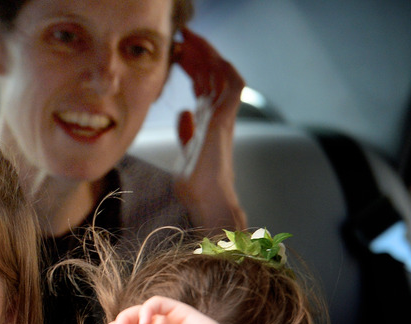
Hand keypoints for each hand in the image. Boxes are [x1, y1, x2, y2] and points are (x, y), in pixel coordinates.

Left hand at [173, 27, 245, 230]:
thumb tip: (183, 114)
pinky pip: (232, 86)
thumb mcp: (185, 152)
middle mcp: (218, 115)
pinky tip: (212, 55)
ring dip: (209, 54)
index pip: (203, 85)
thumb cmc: (196, 185)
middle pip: (212, 74)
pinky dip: (224, 69)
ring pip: (222, 75)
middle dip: (199, 53)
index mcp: (208, 121)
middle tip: (183, 35)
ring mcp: (223, 117)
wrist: (206, 201)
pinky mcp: (225, 120)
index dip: (193, 65)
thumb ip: (186, 132)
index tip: (178, 52)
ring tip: (192, 38)